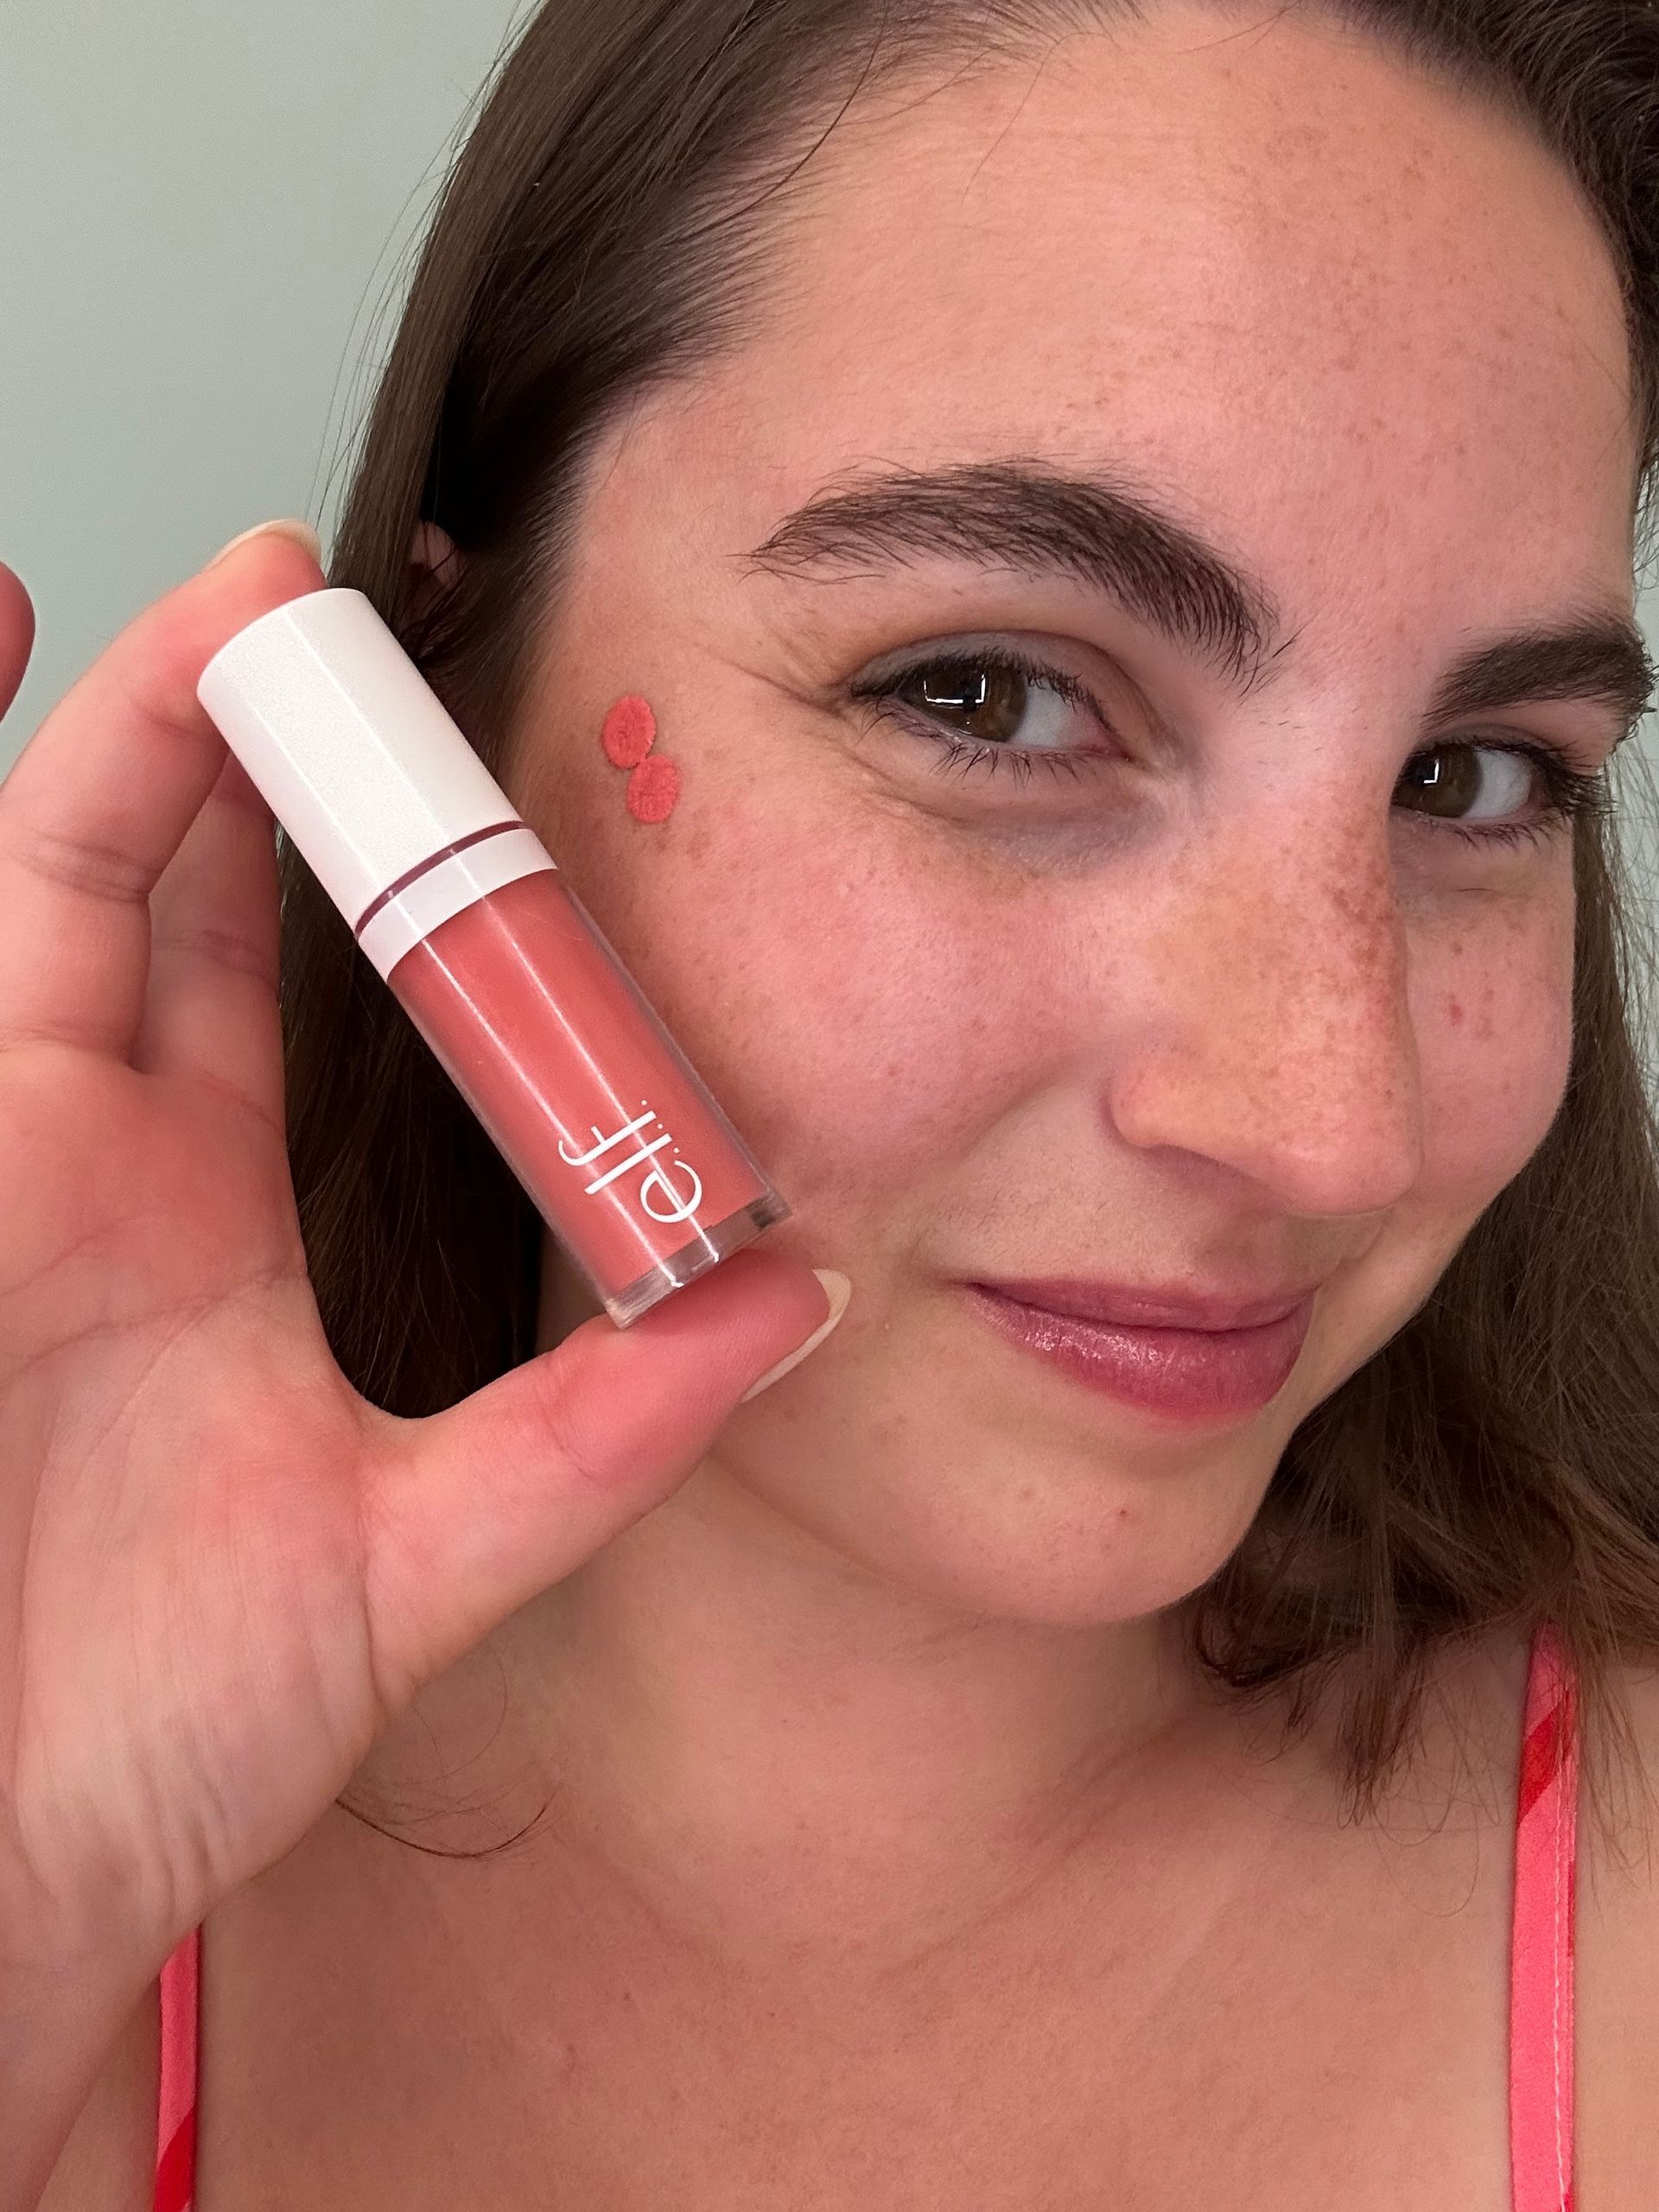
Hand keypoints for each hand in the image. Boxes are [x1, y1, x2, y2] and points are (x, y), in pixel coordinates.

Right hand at [0, 527, 843, 1992]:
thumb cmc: (152, 1736)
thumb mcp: (419, 1556)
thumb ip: (602, 1429)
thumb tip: (799, 1305)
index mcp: (200, 1224)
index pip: (286, 979)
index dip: (365, 869)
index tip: (478, 772)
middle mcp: (94, 1160)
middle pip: (174, 881)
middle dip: (259, 740)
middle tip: (361, 611)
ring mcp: (0, 1149)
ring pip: (61, 866)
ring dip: (147, 722)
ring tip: (257, 593)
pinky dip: (12, 784)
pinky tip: (14, 630)